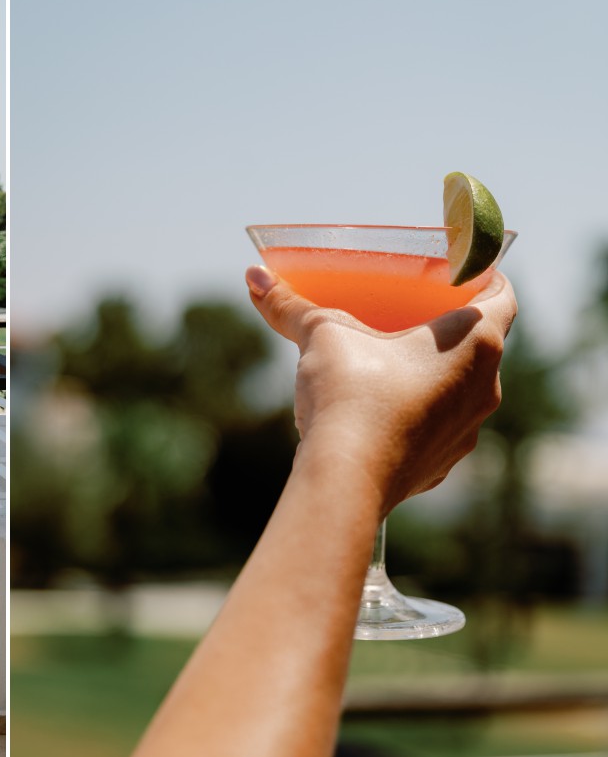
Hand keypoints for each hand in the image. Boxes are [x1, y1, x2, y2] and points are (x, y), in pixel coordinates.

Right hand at [246, 266, 516, 513]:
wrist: (346, 478)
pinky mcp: (441, 464)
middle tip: (406, 317)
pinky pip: (435, 430)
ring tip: (386, 368)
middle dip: (444, 330)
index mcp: (474, 343)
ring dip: (430, 377)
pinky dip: (414, 417)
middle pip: (478, 346)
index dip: (482, 279)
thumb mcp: (321, 335)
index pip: (501, 296)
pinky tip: (377, 415)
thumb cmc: (350, 394)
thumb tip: (254, 277)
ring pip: (458, 391)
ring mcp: (466, 431)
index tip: (454, 277)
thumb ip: (290, 305)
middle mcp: (484, 387)